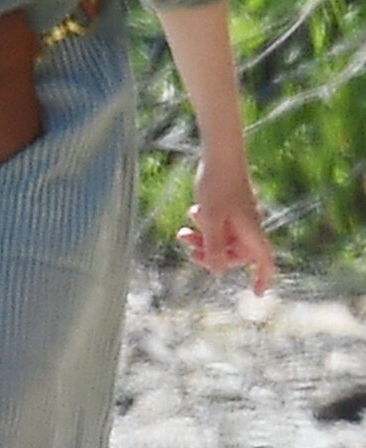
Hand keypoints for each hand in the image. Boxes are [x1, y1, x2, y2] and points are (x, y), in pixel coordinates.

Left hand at [175, 156, 275, 296]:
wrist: (221, 154)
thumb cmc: (218, 186)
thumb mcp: (211, 221)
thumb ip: (214, 248)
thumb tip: (218, 273)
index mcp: (251, 232)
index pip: (264, 262)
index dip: (262, 278)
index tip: (256, 293)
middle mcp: (250, 225)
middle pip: (235, 252)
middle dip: (211, 254)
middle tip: (189, 249)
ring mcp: (241, 215)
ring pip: (223, 237)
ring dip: (203, 238)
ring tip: (183, 232)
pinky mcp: (232, 205)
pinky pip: (219, 224)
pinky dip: (206, 223)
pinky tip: (194, 211)